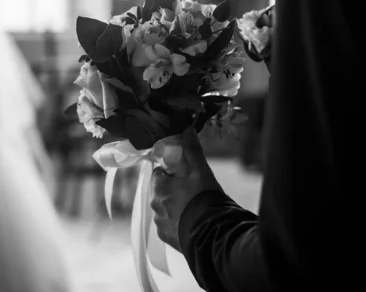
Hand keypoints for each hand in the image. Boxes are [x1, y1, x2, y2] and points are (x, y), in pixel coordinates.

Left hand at [150, 127, 221, 251]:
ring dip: (173, 206)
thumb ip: (192, 150)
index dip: (170, 173)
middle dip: (171, 189)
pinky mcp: (165, 237)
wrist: (211, 233)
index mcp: (158, 187)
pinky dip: (176, 222)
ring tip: (192, 207)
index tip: (183, 175)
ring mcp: (158, 223)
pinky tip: (190, 221)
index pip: (158, 174)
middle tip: (190, 190)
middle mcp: (153, 204)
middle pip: (159, 191)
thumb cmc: (204, 198)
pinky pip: (168, 225)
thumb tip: (187, 129)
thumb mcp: (200, 171)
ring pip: (163, 208)